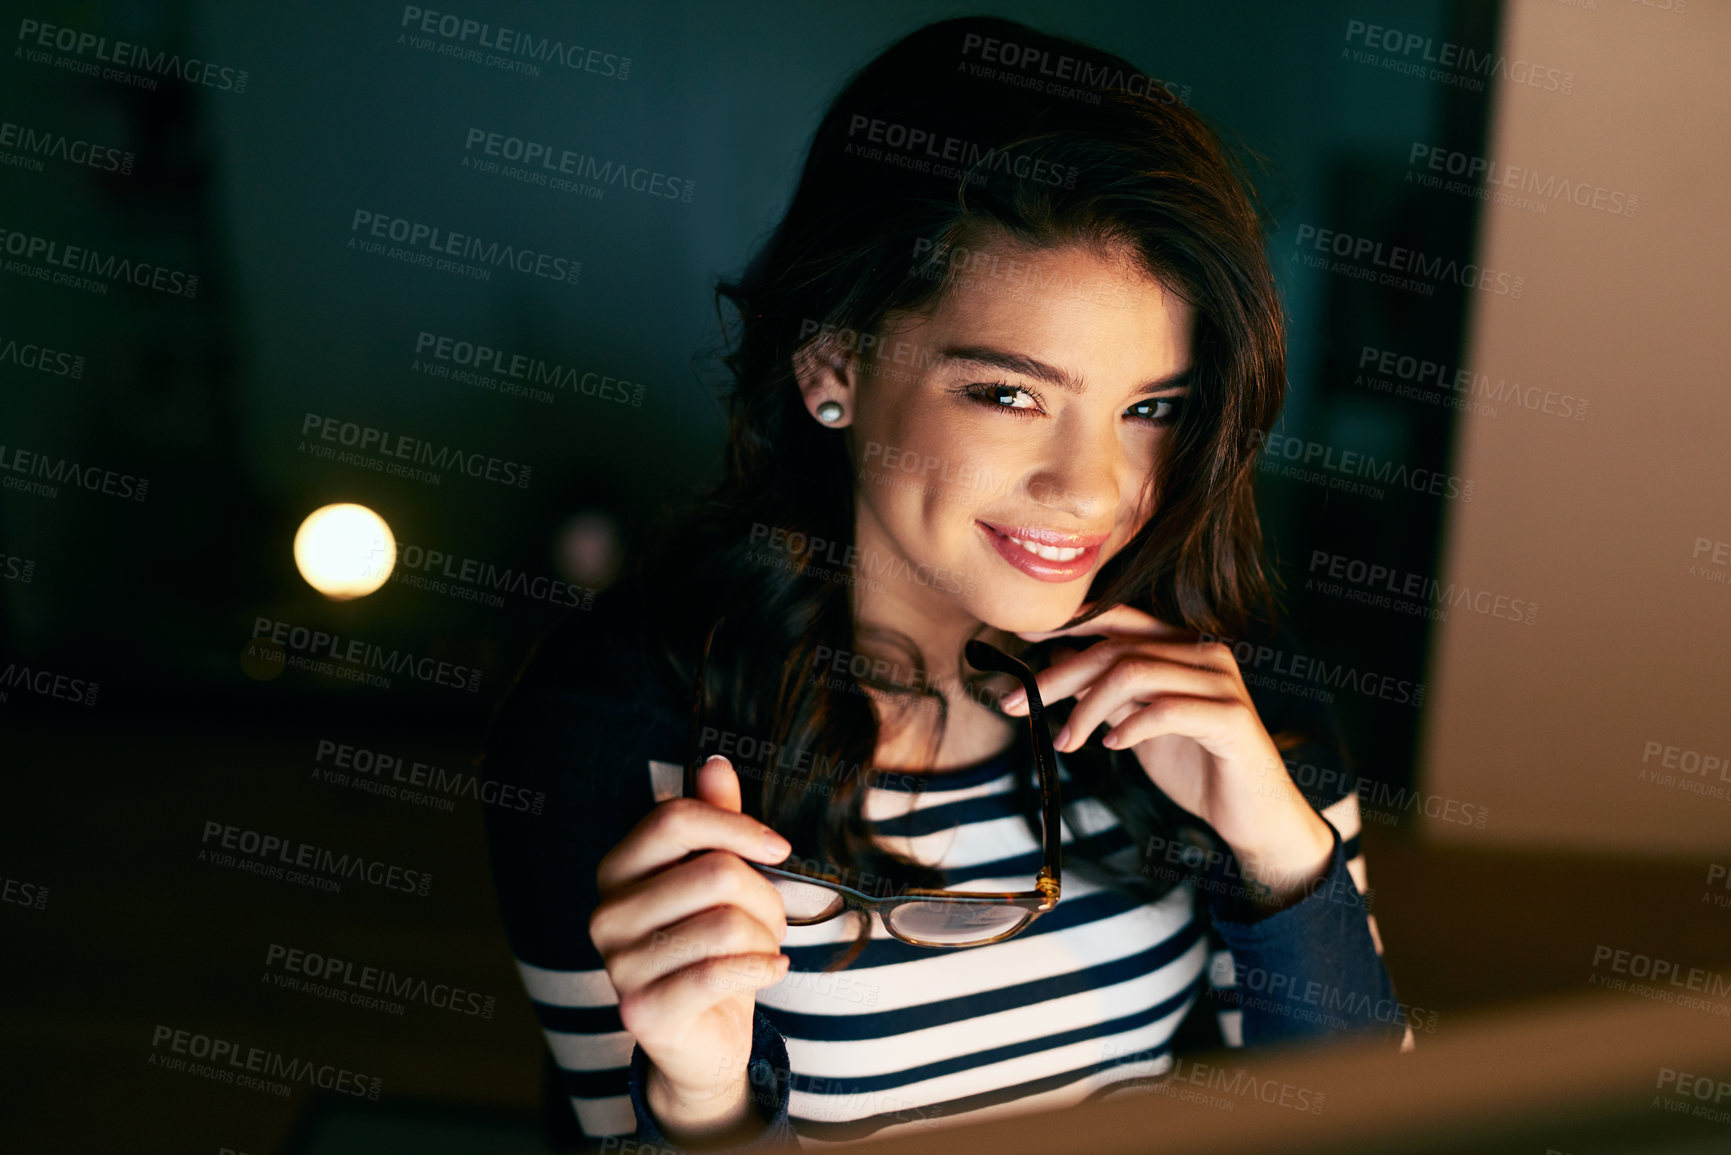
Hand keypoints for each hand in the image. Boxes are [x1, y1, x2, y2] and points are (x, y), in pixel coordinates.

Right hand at [589, 755, 792, 1141]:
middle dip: (765, 896)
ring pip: (727, 924)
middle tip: (770, 920)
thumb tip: (715, 762)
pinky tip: (770, 970)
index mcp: (618, 870)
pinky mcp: (643, 1011)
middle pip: (715, 873)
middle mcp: (606, 914)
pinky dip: (763, 968)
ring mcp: (618, 965)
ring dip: (765, 938)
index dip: (737, 826)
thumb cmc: (711, 946)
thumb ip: (714, 821)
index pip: (674, 819)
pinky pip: (721, 972)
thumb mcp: (716, 878)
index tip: (779, 849)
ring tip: (761, 950)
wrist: (705, 1035)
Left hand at [998, 603, 1333, 904]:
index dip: (1067, 622)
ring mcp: (1221, 681)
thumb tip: (1057, 669)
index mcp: (1182, 646)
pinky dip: (1129, 725)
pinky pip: (1166, 709)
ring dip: (1086, 709)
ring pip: (1134, 673)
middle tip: (1015, 703)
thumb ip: (1107, 695)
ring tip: (1066, 742)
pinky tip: (1111, 744)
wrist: (1251, 814)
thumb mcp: (1137, 725)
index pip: (1117, 619)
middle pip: (1115, 648)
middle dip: (1058, 676)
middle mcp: (1203, 652)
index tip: (1018, 631)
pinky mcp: (1231, 717)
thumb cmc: (1196, 766)